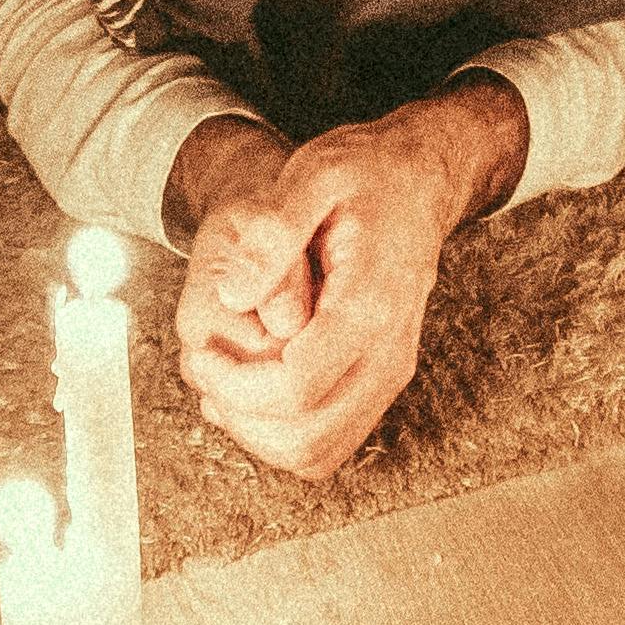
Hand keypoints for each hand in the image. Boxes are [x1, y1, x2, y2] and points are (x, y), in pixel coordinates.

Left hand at [174, 89, 518, 479]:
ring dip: (258, 433)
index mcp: (370, 306)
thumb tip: (231, 296)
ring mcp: (389, 374)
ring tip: (224, 382)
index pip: (296, 389)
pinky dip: (282, 433)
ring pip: (318, 452)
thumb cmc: (367, 172)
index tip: (201, 354)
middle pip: (307, 436)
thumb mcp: (313, 174)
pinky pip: (330, 442)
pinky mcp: (380, 381)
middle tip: (206, 370)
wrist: (422, 179)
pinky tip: (252, 389)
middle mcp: (389, 353)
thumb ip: (272, 235)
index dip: (235, 385)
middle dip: (240, 416)